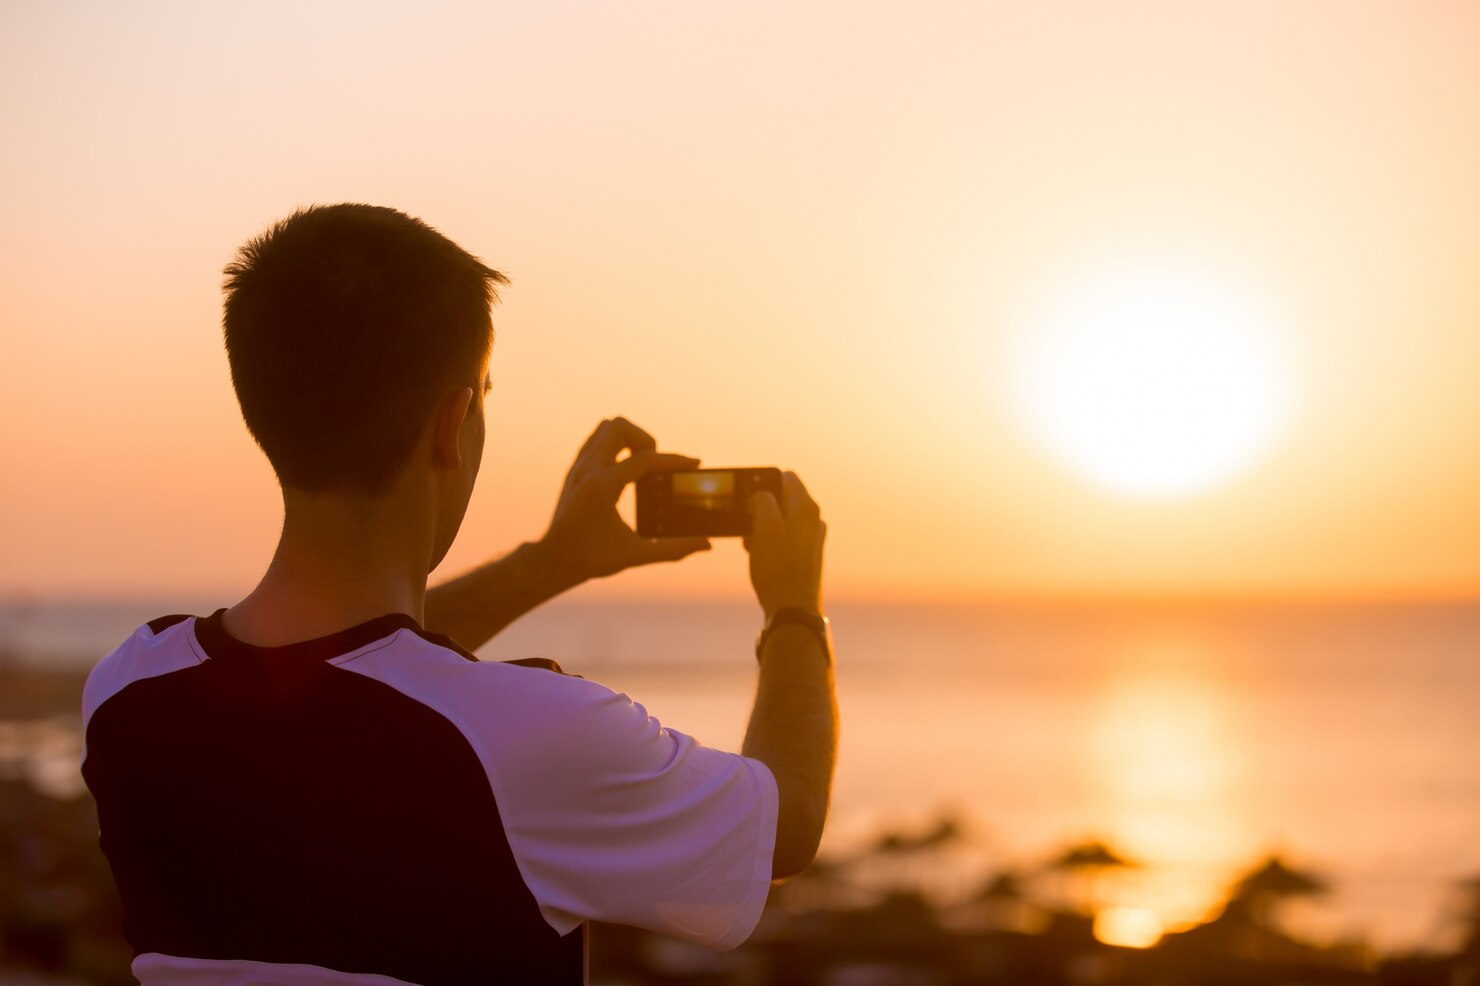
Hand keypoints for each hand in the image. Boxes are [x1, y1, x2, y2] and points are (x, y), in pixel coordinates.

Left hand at [540, 417, 711, 585]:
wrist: (553, 561)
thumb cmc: (591, 559)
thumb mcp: (635, 556)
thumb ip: (673, 550)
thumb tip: (705, 545)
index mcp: (602, 487)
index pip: (645, 459)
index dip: (674, 460)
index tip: (694, 463)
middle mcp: (588, 470)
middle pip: (619, 427)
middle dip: (645, 439)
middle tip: (655, 463)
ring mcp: (578, 468)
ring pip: (605, 428)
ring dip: (628, 438)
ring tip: (641, 463)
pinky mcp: (575, 471)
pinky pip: (596, 441)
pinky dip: (615, 447)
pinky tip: (625, 470)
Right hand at [744, 471, 825, 620]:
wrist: (792, 609)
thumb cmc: (778, 569)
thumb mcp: (764, 527)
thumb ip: (762, 501)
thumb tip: (760, 494)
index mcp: (806, 507)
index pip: (786, 477)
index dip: (763, 482)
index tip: (747, 495)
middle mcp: (812, 519)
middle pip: (782, 498)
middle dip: (760, 507)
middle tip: (746, 523)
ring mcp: (809, 538)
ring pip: (780, 519)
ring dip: (761, 526)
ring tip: (750, 543)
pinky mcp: (803, 555)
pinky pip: (782, 537)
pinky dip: (767, 541)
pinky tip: (757, 556)